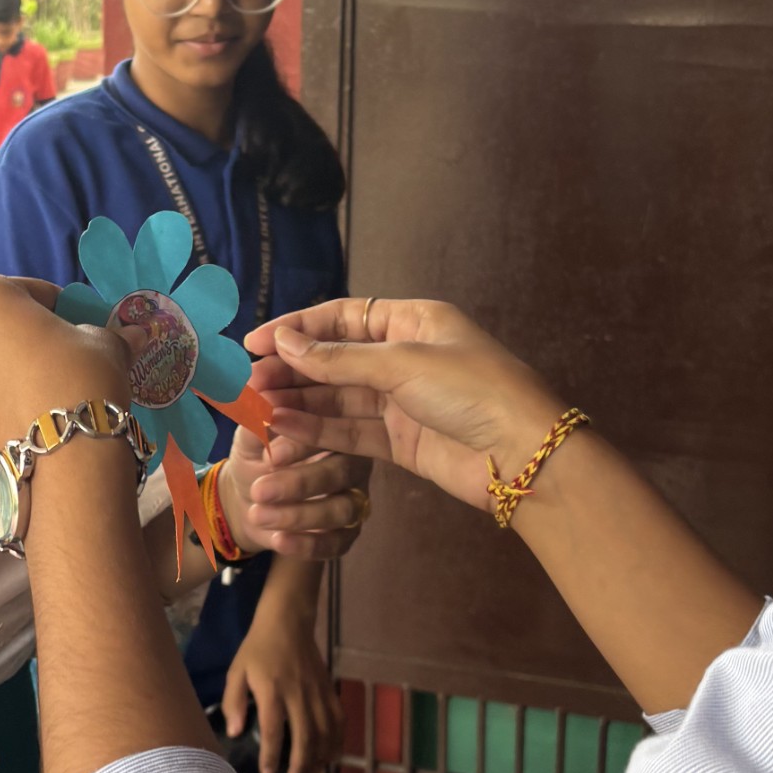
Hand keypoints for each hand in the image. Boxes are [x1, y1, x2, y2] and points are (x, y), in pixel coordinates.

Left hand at [0, 276, 129, 483]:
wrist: (64, 460)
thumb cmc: (79, 379)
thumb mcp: (103, 346)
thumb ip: (108, 334)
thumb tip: (134, 335)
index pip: (20, 291)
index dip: (51, 307)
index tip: (70, 326)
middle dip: (13, 344)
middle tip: (50, 367)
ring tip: (31, 404)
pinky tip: (18, 431)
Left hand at [220, 430, 370, 558]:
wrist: (245, 500)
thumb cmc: (256, 457)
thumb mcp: (250, 435)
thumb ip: (254, 415)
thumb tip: (252, 391)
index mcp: (336, 429)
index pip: (332, 431)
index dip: (303, 442)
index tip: (270, 453)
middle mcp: (354, 462)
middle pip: (342, 471)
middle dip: (300, 482)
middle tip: (259, 489)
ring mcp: (354, 499)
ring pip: (342, 509)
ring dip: (298, 515)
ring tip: (257, 514)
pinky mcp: (347, 533)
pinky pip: (338, 543)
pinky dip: (308, 545)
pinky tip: (278, 540)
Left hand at [221, 580, 340, 772]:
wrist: (289, 621)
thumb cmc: (258, 648)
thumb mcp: (236, 671)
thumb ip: (233, 701)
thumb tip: (233, 733)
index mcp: (272, 690)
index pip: (274, 730)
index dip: (272, 755)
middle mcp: (299, 694)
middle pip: (305, 738)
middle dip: (299, 767)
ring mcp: (318, 693)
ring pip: (325, 734)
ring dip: (318, 760)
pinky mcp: (330, 690)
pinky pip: (338, 722)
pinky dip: (336, 743)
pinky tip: (330, 758)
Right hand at [245, 298, 566, 513]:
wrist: (523, 455)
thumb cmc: (475, 391)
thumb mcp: (403, 363)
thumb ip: (339, 358)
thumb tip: (285, 340)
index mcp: (413, 321)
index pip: (343, 317)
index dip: (297, 328)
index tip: (255, 343)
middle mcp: (406, 357)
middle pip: (335, 359)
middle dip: (292, 370)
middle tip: (249, 383)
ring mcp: (403, 401)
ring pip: (339, 398)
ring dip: (299, 403)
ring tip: (258, 410)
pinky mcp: (402, 441)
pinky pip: (350, 431)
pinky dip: (318, 431)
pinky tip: (285, 430)